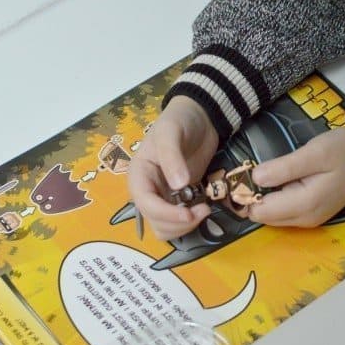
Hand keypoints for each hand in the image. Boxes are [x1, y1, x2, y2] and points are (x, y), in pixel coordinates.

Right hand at [128, 96, 218, 239]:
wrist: (200, 117)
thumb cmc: (179, 120)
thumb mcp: (171, 132)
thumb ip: (172, 157)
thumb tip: (178, 185)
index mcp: (139, 175)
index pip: (146, 203)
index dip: (165, 214)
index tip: (189, 214)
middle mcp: (148, 190)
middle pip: (156, 222)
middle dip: (178, 223)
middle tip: (203, 210)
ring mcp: (165, 196)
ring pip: (167, 228)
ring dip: (185, 226)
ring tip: (205, 209)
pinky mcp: (181, 199)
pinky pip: (181, 221)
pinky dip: (192, 221)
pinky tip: (205, 206)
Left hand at [248, 128, 344, 227]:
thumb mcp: (315, 152)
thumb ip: (284, 167)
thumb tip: (254, 178)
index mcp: (305, 204)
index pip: (259, 212)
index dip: (247, 194)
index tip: (245, 171)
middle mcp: (305, 219)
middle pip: (262, 217)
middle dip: (253, 197)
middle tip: (255, 168)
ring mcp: (309, 219)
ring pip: (271, 216)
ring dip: (263, 197)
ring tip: (269, 170)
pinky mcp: (311, 215)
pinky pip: (283, 212)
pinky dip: (275, 198)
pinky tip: (281, 178)